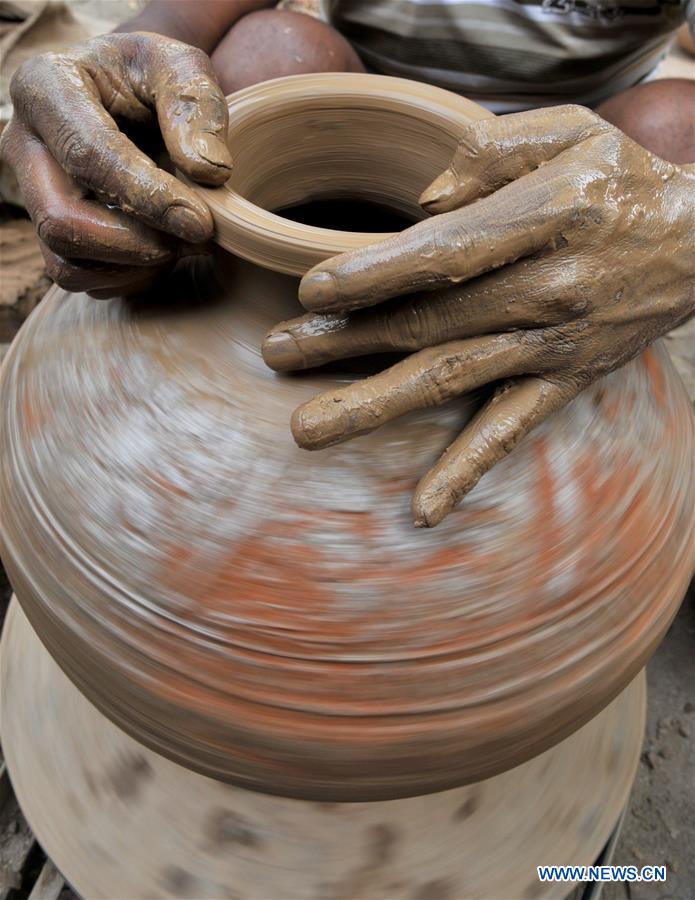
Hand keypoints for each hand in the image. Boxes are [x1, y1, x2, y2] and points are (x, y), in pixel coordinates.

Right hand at [0, 32, 231, 297]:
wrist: (128, 95)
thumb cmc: (153, 77)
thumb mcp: (180, 65)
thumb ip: (196, 105)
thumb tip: (210, 172)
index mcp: (46, 87)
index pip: (88, 156)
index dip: (148, 197)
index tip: (201, 223)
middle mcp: (25, 146)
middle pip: (60, 221)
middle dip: (134, 244)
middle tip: (195, 238)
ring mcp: (32, 195)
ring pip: (66, 262)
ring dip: (135, 268)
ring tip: (184, 243)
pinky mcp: (52, 231)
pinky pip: (81, 278)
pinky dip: (129, 279)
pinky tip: (165, 252)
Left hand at [263, 105, 694, 526]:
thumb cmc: (619, 180)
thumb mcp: (566, 133)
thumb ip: (485, 156)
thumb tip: (416, 211)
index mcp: (546, 218)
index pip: (448, 252)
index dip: (378, 274)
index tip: (313, 292)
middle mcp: (548, 290)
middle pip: (432, 320)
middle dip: (347, 340)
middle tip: (275, 353)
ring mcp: (554, 346)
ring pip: (452, 378)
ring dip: (375, 404)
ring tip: (307, 428)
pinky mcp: (564, 383)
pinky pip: (511, 432)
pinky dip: (466, 471)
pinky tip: (423, 512)